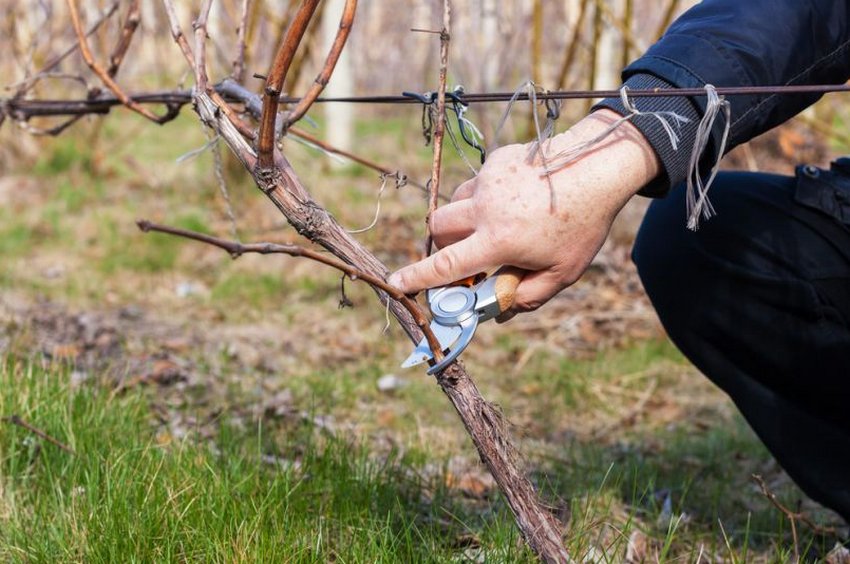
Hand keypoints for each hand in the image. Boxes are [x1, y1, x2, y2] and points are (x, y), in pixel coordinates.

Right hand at [388, 109, 659, 319]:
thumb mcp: (562, 272)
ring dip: (464, 219)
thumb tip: (500, 312)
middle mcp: (486, 208)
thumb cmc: (582, 225)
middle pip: (437, 226)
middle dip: (442, 243)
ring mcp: (488, 181)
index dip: (417, 277)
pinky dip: (486, 197)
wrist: (597, 167)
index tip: (395, 283)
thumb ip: (527, 296)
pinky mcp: (496, 161)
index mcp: (498, 240)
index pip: (447, 265)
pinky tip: (517, 200)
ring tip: (498, 225)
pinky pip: (478, 183)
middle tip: (465, 253)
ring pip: (456, 202)